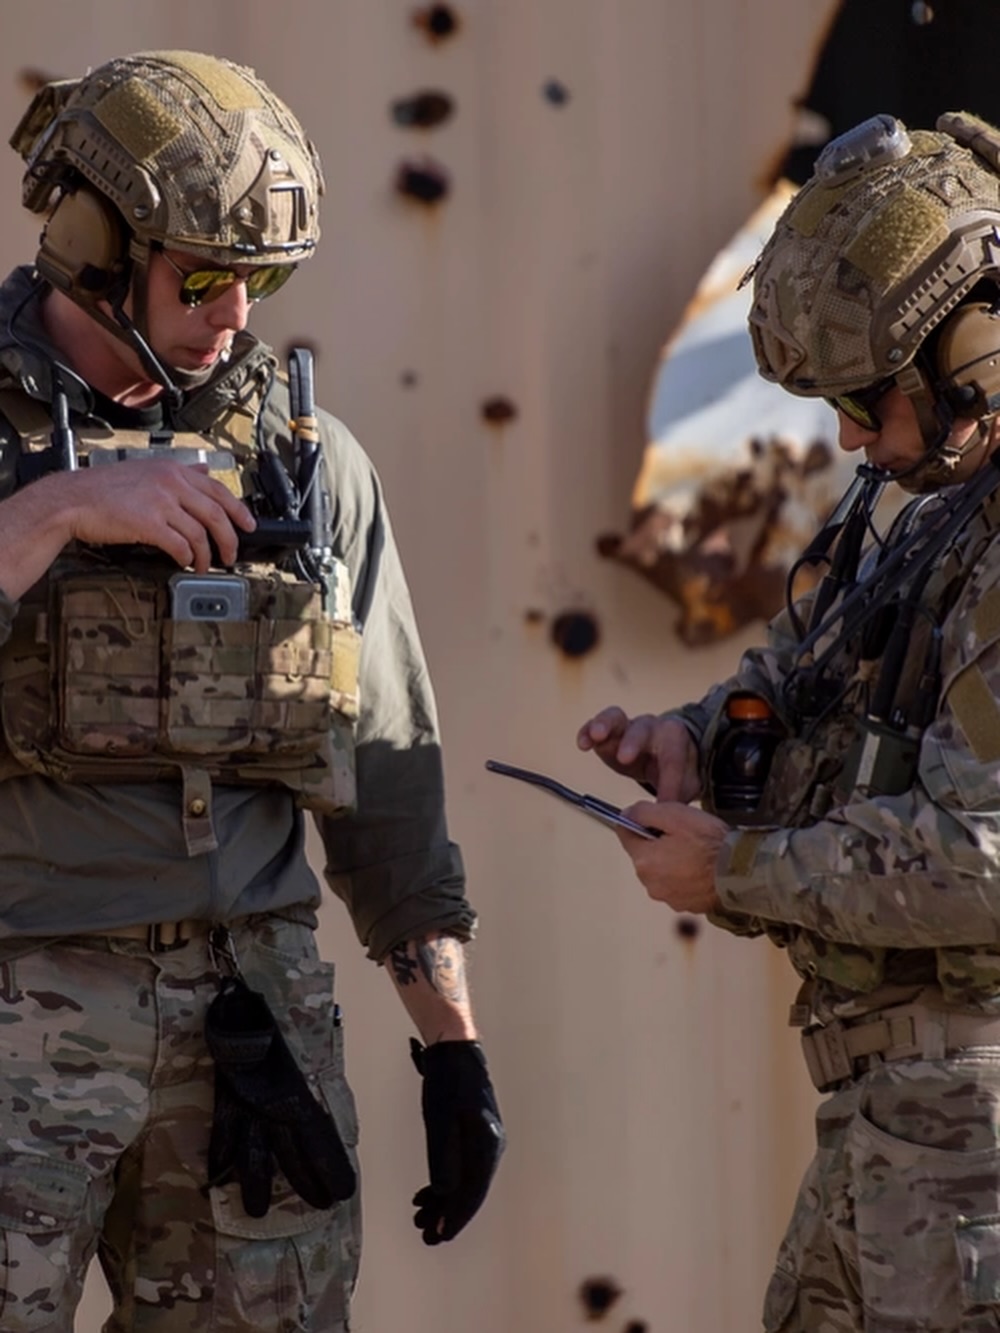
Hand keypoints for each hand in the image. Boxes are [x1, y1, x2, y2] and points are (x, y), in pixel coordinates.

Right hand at [60, 459, 255, 568]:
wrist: (73, 500)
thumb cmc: (104, 489)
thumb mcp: (146, 470)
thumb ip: (178, 473)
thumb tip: (204, 472)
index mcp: (173, 470)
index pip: (218, 490)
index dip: (239, 511)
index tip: (249, 525)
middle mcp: (171, 483)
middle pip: (216, 514)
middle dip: (229, 539)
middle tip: (231, 555)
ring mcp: (160, 503)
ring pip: (200, 533)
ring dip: (206, 555)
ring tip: (204, 566)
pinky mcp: (149, 523)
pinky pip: (180, 545)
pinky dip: (186, 558)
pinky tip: (184, 563)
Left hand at [410, 1038, 504, 1244]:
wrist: (455, 1051)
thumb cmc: (447, 1082)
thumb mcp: (440, 1120)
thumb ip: (443, 1157)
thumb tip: (445, 1192)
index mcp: (486, 1145)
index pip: (472, 1192)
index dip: (455, 1217)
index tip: (439, 1237)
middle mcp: (490, 1146)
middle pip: (469, 1190)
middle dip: (447, 1215)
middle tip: (425, 1235)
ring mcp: (484, 1140)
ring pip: (464, 1180)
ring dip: (444, 1201)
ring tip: (421, 1217)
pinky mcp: (474, 1133)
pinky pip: (462, 1166)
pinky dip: (445, 1182)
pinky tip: (428, 1193)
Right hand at [576, 707, 699, 801]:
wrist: (669, 749)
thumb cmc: (678, 767)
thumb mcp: (686, 785)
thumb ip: (676, 799)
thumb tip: (661, 821)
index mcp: (675, 738)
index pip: (673, 759)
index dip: (668, 780)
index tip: (663, 803)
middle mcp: (651, 727)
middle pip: (642, 730)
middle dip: (633, 742)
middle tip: (624, 758)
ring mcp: (627, 726)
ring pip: (616, 718)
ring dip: (605, 725)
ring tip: (596, 736)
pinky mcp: (608, 732)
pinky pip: (595, 725)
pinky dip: (587, 731)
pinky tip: (582, 744)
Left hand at [615, 800, 727, 914]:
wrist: (741, 873)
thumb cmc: (709, 842)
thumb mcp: (675, 814)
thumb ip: (644, 812)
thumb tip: (627, 814)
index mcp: (644, 860)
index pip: (625, 834)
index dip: (640, 822)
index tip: (659, 819)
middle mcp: (650, 883)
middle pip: (644, 855)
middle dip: (657, 843)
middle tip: (684, 836)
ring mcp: (668, 898)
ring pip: (661, 872)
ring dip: (671, 862)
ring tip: (696, 853)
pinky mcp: (685, 906)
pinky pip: (677, 886)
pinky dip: (685, 878)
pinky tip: (702, 869)